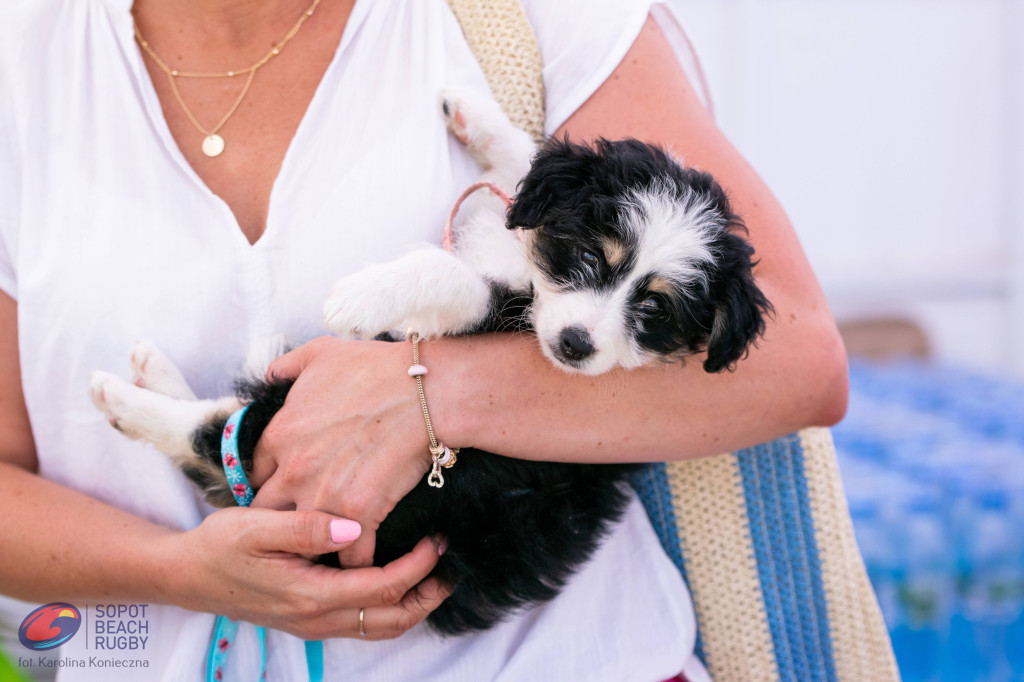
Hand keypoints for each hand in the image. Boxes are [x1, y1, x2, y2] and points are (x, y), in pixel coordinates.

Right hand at [161, 507, 448, 639]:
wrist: (187, 575)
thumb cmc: (220, 546)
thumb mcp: (256, 526)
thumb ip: (306, 528)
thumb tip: (353, 527)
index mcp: (311, 595)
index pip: (383, 587)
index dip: (418, 565)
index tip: (437, 538)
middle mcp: (318, 618)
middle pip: (393, 618)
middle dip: (429, 593)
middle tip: (452, 562)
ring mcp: (315, 624)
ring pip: (381, 626)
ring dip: (414, 604)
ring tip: (436, 574)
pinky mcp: (311, 620)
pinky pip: (364, 623)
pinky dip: (391, 606)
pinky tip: (398, 580)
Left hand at [250, 336, 434, 568]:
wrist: (427, 392)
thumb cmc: (377, 369)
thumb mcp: (321, 353)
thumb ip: (287, 366)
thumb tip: (272, 376)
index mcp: (280, 434)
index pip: (255, 474)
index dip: (271, 481)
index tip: (287, 486)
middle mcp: (293, 471)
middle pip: (269, 514)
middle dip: (283, 519)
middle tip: (301, 523)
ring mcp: (324, 496)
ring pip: (304, 541)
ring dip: (316, 546)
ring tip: (328, 550)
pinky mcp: (359, 514)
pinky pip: (349, 554)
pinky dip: (357, 560)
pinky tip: (365, 558)